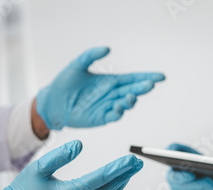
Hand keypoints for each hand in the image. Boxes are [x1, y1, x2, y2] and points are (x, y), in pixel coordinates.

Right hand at [0, 140, 142, 189]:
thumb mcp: (38, 168)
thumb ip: (60, 156)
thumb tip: (79, 145)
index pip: (102, 178)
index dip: (119, 168)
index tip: (132, 160)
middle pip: (110, 189)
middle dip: (125, 175)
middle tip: (138, 164)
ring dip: (120, 185)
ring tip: (129, 173)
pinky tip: (114, 186)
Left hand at [36, 46, 164, 129]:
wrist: (51, 101)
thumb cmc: (64, 83)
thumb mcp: (77, 64)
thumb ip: (91, 55)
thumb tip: (107, 48)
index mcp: (110, 81)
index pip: (133, 79)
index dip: (147, 77)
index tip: (161, 76)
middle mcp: (112, 94)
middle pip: (133, 91)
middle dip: (143, 88)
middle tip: (150, 85)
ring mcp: (108, 106)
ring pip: (126, 104)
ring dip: (131, 101)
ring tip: (131, 97)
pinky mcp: (101, 118)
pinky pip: (113, 116)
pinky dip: (118, 113)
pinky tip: (118, 107)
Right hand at [166, 143, 212, 189]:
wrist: (196, 166)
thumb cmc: (188, 158)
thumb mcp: (180, 149)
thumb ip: (173, 148)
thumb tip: (170, 151)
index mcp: (171, 175)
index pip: (175, 178)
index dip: (182, 178)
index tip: (192, 174)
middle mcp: (177, 189)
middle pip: (190, 189)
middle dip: (202, 185)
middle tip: (212, 180)